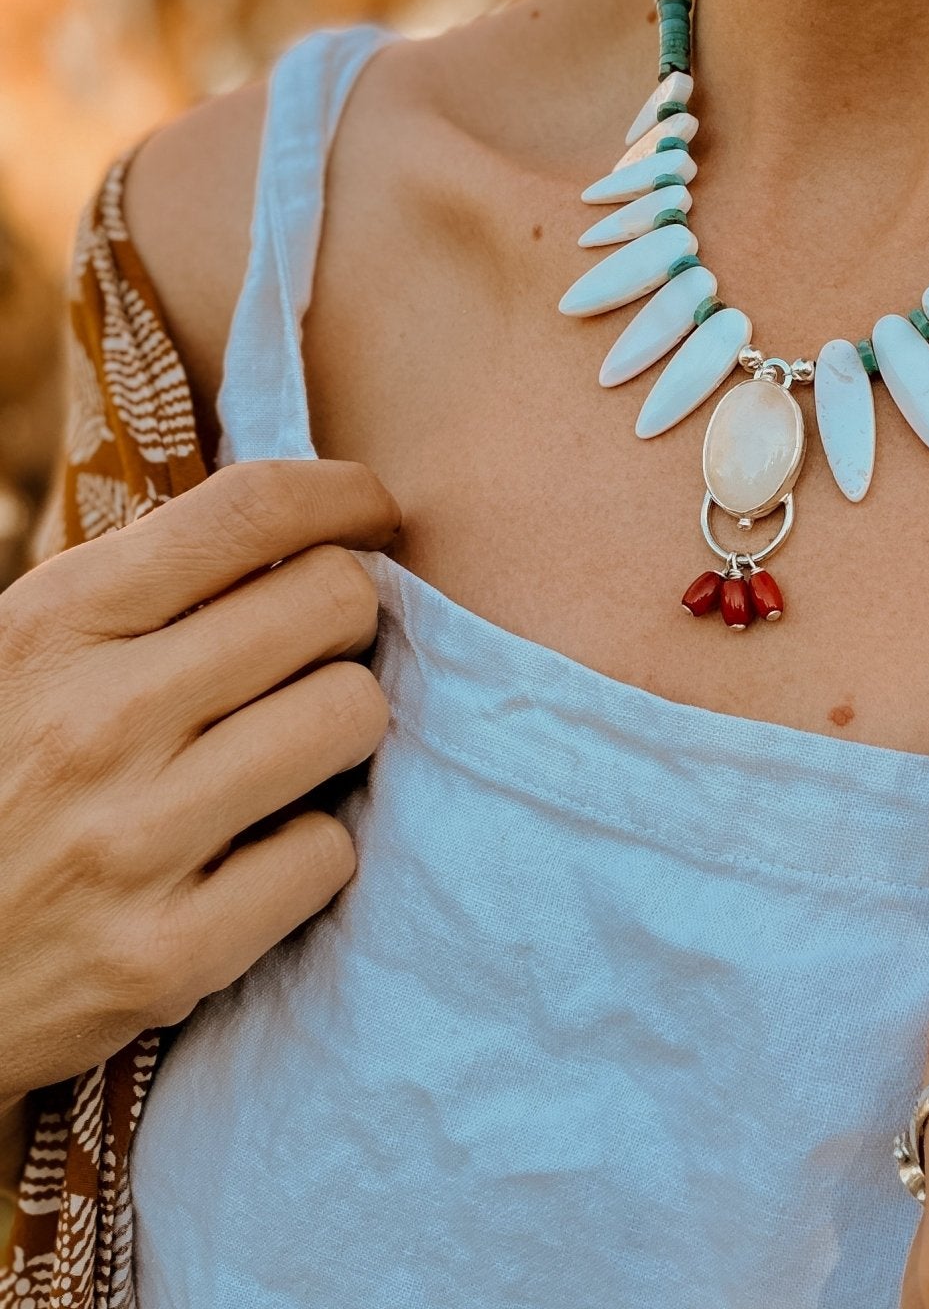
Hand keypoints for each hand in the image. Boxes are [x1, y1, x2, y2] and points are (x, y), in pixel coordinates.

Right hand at [0, 459, 399, 1111]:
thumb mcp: (20, 660)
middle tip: (318, 653)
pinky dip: (308, 851)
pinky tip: (253, 859)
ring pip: (352, 714)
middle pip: (335, 600)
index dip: (346, 495)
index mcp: (52, 624)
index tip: (372, 515)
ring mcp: (131, 840)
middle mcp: (94, 720)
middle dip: (349, 618)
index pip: (252, 508)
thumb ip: (136, 594)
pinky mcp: (167, 954)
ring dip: (339, 729)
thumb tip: (295, 521)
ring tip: (288, 753)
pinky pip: (328, 852)